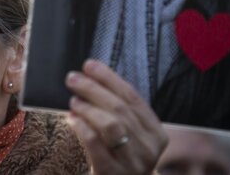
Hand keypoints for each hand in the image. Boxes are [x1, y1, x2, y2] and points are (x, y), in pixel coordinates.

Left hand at [65, 59, 167, 174]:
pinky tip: (72, 119)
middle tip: (73, 78)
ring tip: (74, 100)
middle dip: (93, 89)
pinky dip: (82, 127)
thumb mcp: (130, 137)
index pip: (132, 97)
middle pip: (120, 108)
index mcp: (156, 133)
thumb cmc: (122, 160)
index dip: (109, 78)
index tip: (89, 65)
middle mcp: (149, 147)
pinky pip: (96, 144)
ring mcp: (133, 162)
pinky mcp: (113, 173)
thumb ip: (118, 112)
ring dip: (89, 108)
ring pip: (110, 125)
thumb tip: (91, 79)